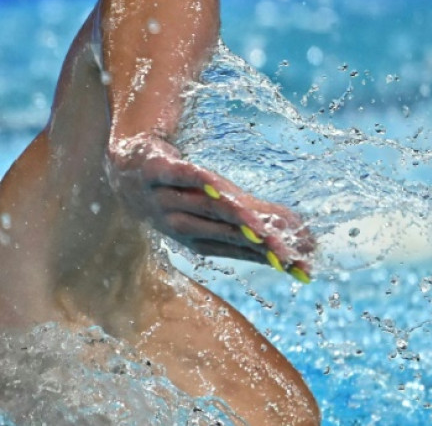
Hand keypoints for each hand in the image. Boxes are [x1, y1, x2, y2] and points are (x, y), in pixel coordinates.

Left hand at [107, 133, 314, 279]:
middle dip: (256, 243)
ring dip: (232, 216)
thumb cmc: (176, 191)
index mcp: (195, 239)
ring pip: (203, 207)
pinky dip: (195, 180)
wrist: (123, 165)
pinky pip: (177, 175)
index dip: (269, 257)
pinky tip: (216, 185)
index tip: (302, 266)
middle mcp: (178, 223)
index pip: (237, 248)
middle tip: (289, 252)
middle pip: (222, 232)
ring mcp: (163, 197)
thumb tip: (308, 241)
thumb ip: (257, 222)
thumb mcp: (216, 208)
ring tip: (262, 227)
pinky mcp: (153, 168)